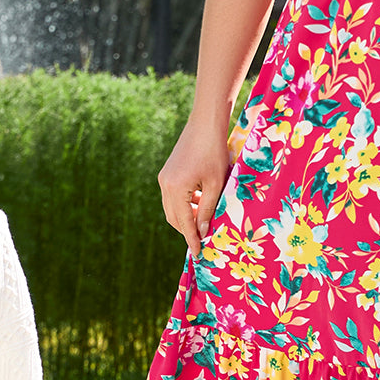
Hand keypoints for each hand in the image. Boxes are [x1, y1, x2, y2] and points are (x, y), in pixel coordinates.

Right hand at [157, 118, 230, 259]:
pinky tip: (200, 204)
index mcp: (176, 189)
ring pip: (172, 208)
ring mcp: (164, 178)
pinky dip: (185, 205)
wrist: (205, 125)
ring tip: (204, 223)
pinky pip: (173, 197)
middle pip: (174, 218)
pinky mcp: (167, 173)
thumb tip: (202, 232)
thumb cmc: (214, 153)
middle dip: (187, 230)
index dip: (192, 239)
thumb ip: (207, 209)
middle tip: (203, 241)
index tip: (198, 254)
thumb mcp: (215, 184)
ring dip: (186, 217)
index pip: (184, 222)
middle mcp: (165, 185)